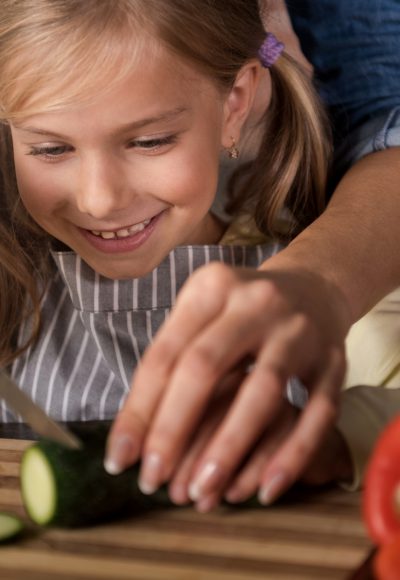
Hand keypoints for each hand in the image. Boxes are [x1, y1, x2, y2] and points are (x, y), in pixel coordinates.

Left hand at [105, 257, 348, 504]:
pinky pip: (318, 412)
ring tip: (201, 491)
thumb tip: (133, 434)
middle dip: (172, 429)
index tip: (119, 457)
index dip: (139, 409)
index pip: (166, 354)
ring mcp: (299, 329)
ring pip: (263, 390)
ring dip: (229, 446)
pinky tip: (266, 489)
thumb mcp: (203, 312)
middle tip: (152, 479)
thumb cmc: (241, 311)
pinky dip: (292, 454)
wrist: (313, 288)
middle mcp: (255, 302)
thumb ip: (172, 360)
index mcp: (211, 288)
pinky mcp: (335, 359)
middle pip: (205, 367)